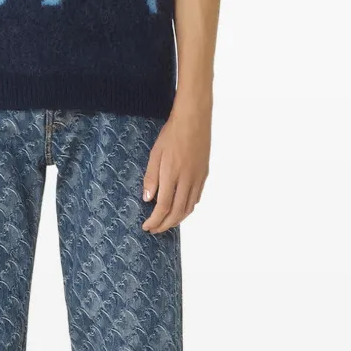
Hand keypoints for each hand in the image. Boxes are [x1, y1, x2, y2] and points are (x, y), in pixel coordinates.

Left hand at [141, 97, 211, 233]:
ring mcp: (198, 178)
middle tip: (154, 230)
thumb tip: (148, 199)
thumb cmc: (171, 134)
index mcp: (172, 175)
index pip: (163, 207)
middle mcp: (187, 180)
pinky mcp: (204, 174)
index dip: (155, 220)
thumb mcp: (155, 154)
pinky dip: (188, 208)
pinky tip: (181, 209)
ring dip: (177, 219)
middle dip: (165, 225)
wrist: (194, 120)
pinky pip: (196, 198)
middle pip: (177, 212)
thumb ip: (151, 178)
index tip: (147, 227)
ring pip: (189, 207)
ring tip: (166, 223)